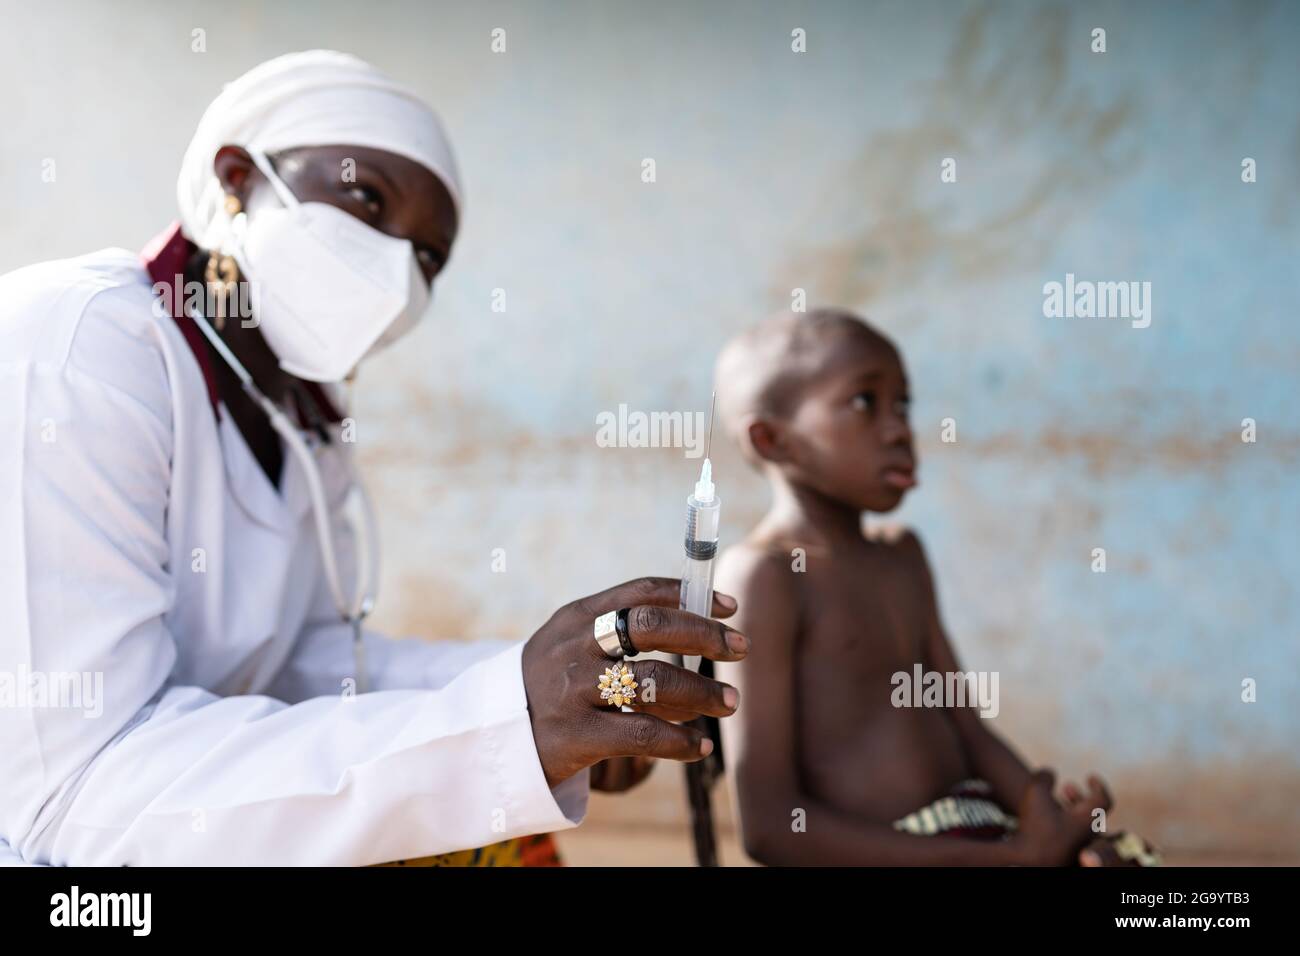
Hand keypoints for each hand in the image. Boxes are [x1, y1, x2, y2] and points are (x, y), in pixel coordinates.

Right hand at [521, 576, 745, 787]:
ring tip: (728, 702)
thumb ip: (619, 632)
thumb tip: (699, 629)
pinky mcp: (576, 736)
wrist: (489, 738)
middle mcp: (575, 647)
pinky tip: (699, 746)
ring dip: (702, 692)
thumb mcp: (571, 646)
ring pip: (654, 682)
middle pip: (652, 627)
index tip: (729, 607)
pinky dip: (679, 741)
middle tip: (741, 649)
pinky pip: (642, 734)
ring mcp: (573, 691)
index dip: (691, 596)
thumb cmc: (548, 688)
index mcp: (577, 617)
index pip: (642, 593)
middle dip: (705, 635)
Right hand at [1010, 769, 1110, 865]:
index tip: (1090, 777)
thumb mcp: (1035, 792)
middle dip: (1078, 797)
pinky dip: (1063, 825)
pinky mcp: (1065, 856)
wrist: (1024, 860)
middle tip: (1066, 787)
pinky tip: (1045, 819)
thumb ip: (1044, 777)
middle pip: (1093, 814)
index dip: (1098, 785)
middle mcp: (1086, 835)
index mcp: (1086, 819)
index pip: (1103, 799)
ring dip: (1069, 810)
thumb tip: (1050, 773)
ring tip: (1054, 801)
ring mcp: (1077, 847)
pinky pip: (1072, 838)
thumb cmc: (1032, 826)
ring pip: (1081, 826)